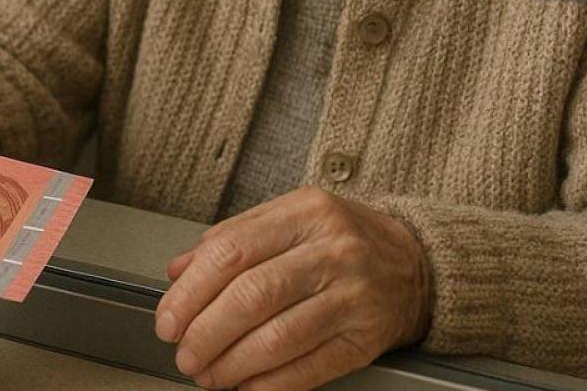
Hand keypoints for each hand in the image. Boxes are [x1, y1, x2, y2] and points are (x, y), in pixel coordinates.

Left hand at [154, 188, 430, 389]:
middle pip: (252, 295)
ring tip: (208, 373)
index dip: (190, 292)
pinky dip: (269, 383)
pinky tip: (246, 385)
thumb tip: (178, 271)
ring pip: (278, 336)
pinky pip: (309, 367)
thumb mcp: (291, 218)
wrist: (418, 263)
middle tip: (183, 352)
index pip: (231, 251)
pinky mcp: (366, 339)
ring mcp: (353, 296)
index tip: (168, 318)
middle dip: (205, 332)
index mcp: (307, 212)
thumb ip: (234, 238)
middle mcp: (333, 251)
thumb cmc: (344, 239)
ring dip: (231, 363)